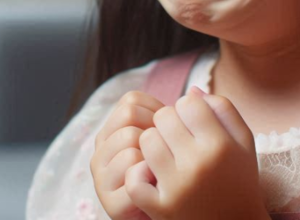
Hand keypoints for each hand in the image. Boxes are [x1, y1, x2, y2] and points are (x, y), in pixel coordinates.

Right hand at [92, 91, 165, 219]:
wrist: (172, 214)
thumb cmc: (173, 173)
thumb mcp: (169, 138)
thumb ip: (173, 116)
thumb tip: (198, 91)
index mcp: (111, 131)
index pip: (131, 101)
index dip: (158, 113)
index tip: (169, 133)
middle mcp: (101, 151)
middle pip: (129, 117)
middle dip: (156, 133)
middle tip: (168, 153)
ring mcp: (102, 177)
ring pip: (129, 143)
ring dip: (154, 156)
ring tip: (163, 170)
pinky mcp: (111, 203)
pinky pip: (134, 176)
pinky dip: (151, 178)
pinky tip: (159, 185)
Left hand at [126, 86, 269, 219]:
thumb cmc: (239, 180)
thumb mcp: (244, 144)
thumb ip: (223, 110)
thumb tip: (191, 90)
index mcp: (221, 145)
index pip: (188, 102)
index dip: (188, 109)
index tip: (194, 124)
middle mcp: (199, 164)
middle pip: (164, 117)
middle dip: (169, 124)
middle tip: (179, 139)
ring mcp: (178, 187)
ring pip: (146, 140)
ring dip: (153, 145)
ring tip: (166, 155)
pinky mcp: (161, 208)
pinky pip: (134, 178)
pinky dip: (139, 175)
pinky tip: (152, 177)